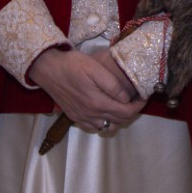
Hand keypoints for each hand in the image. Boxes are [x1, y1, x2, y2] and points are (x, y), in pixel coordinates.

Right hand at [28, 48, 143, 132]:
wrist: (48, 69)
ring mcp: (81, 117)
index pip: (126, 112)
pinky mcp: (74, 117)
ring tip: (122, 105)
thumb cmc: (72, 65)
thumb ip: (112, 85)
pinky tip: (105, 111)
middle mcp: (90, 114)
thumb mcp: (95, 68)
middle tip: (136, 99)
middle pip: (118, 121)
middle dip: (131, 112)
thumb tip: (126, 98)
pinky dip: (103, 122)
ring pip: (107, 126)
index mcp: (97, 103)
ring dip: (118, 119)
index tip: (144, 96)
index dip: (138, 106)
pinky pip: (94, 127)